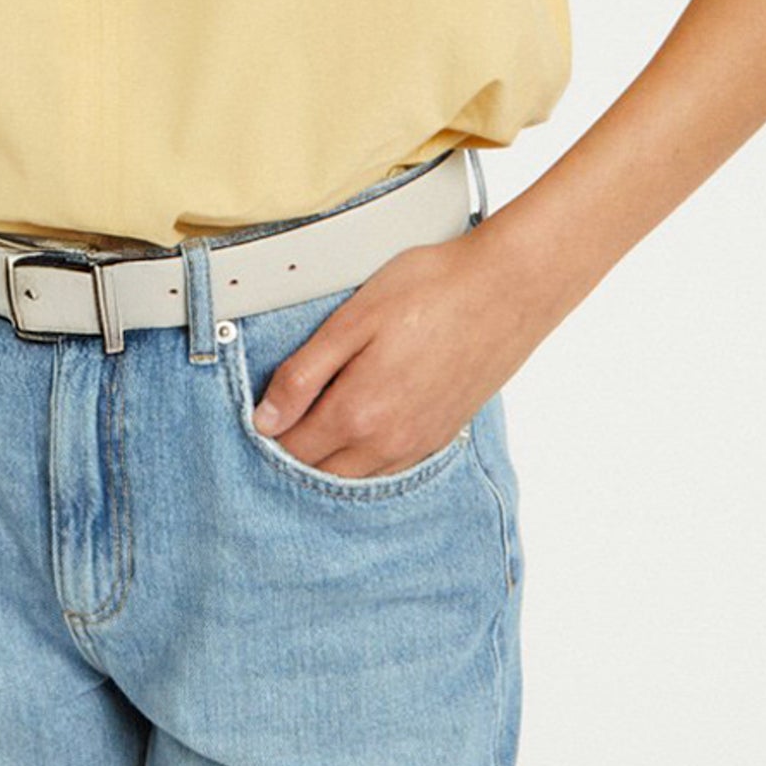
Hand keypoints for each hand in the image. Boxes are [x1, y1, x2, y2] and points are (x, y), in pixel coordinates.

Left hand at [246, 214, 553, 476]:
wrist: (506, 289)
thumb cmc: (430, 290)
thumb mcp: (352, 320)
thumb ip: (304, 375)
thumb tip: (265, 419)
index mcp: (358, 413)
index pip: (290, 448)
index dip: (267, 431)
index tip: (259, 408)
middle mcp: (388, 443)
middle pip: (319, 471)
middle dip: (294, 450)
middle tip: (281, 414)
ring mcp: (418, 445)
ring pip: (355, 477)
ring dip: (329, 459)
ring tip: (315, 422)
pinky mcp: (441, 437)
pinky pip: (390, 469)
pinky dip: (364, 459)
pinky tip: (360, 429)